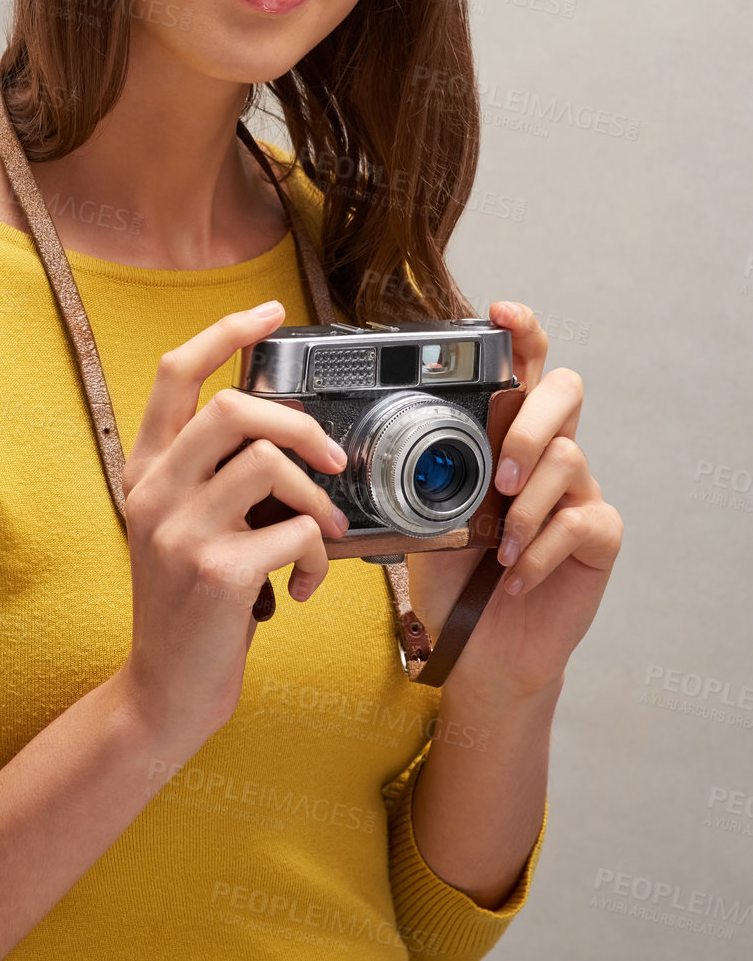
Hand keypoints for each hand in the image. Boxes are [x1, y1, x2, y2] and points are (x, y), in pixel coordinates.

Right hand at [117, 300, 349, 751]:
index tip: (270, 313)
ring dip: (317, 497)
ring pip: (270, 463)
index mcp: (144, 472)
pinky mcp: (217, 573)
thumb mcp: (179, 530)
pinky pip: (295, 532)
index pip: (173, 374)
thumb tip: (289, 438)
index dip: (225, 333)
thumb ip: (211, 480)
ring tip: (324, 532)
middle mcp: (152, 493)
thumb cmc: (188, 608)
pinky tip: (304, 587)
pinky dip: (318, 557)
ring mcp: (180, 532)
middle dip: (300, 423)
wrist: (164, 693)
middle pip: (233, 408)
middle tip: (331, 456)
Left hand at [404, 301, 622, 703]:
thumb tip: (362, 443)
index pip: (523, 366)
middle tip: (501, 474)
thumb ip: (413, 477)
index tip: (500, 310)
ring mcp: (578, 492)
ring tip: (498, 544)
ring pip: (571, 457)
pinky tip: (515, 574)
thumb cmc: (451, 576)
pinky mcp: (598, 536)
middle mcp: (546, 453)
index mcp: (504, 435)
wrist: (481, 649)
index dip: (521, 332)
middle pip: (564, 392)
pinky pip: (582, 521)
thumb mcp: (418, 518)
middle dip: (531, 423)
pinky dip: (541, 550)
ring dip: (526, 504)